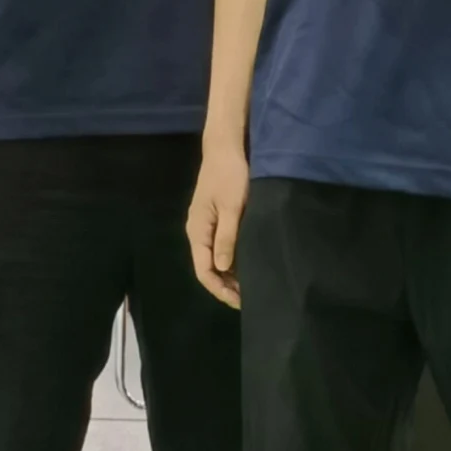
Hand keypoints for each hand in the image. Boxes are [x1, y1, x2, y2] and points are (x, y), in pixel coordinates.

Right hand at [186, 135, 249, 308]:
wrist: (226, 148)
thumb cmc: (230, 176)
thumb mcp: (232, 207)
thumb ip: (227, 238)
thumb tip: (222, 269)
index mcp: (198, 231)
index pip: (203, 270)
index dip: (220, 289)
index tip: (240, 302)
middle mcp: (198, 231)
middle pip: (207, 268)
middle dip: (226, 286)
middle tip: (251, 299)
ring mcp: (206, 225)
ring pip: (215, 259)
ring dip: (230, 275)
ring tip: (252, 287)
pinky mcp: (216, 219)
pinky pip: (221, 247)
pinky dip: (233, 260)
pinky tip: (248, 265)